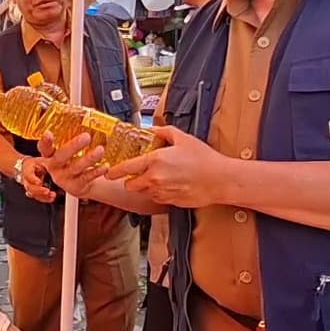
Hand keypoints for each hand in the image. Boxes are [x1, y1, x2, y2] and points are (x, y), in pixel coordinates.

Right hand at [12, 153, 55, 203]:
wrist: (27, 167)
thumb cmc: (36, 163)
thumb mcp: (41, 159)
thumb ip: (48, 160)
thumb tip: (58, 159)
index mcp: (27, 168)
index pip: (28, 174)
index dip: (33, 179)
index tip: (39, 182)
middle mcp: (26, 178)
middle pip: (29, 186)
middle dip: (38, 190)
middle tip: (47, 191)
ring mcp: (29, 186)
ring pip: (32, 193)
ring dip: (42, 196)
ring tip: (52, 195)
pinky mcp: (33, 191)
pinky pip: (37, 196)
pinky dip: (44, 198)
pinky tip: (51, 198)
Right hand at [38, 133, 105, 199]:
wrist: (78, 184)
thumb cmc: (71, 161)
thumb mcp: (67, 151)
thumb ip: (70, 137)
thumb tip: (87, 116)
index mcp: (50, 155)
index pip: (44, 147)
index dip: (45, 141)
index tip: (48, 133)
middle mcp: (55, 167)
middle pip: (61, 157)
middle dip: (73, 146)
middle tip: (86, 137)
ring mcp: (64, 177)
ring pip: (76, 167)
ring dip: (89, 158)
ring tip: (100, 150)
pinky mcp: (76, 186)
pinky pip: (87, 177)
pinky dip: (96, 171)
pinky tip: (105, 166)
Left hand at [105, 126, 232, 207]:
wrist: (220, 180)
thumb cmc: (204, 159)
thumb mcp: (183, 138)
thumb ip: (164, 131)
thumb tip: (153, 129)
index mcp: (155, 161)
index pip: (125, 168)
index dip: (114, 171)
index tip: (109, 171)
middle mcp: (155, 178)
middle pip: (130, 185)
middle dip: (131, 180)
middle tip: (138, 173)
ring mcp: (161, 192)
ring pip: (143, 192)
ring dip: (146, 186)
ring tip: (160, 177)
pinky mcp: (169, 201)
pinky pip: (156, 198)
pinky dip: (158, 192)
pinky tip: (170, 184)